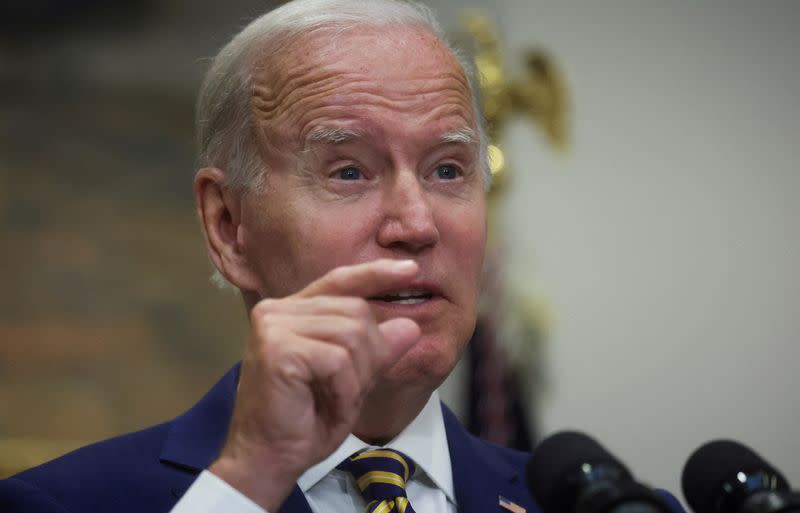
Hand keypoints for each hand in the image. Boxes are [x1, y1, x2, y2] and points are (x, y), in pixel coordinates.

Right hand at [208, 259, 421, 510]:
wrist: (268, 459)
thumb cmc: (304, 421)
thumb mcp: (352, 381)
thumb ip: (376, 350)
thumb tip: (410, 325)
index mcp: (293, 312)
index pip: (341, 281)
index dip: (377, 274)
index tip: (412, 270)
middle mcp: (278, 310)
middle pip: (356, 312)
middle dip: (368, 356)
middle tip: (349, 392)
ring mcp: (274, 326)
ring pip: (351, 335)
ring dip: (356, 378)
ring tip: (335, 401)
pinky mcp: (277, 348)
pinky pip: (338, 360)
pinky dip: (345, 390)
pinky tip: (328, 407)